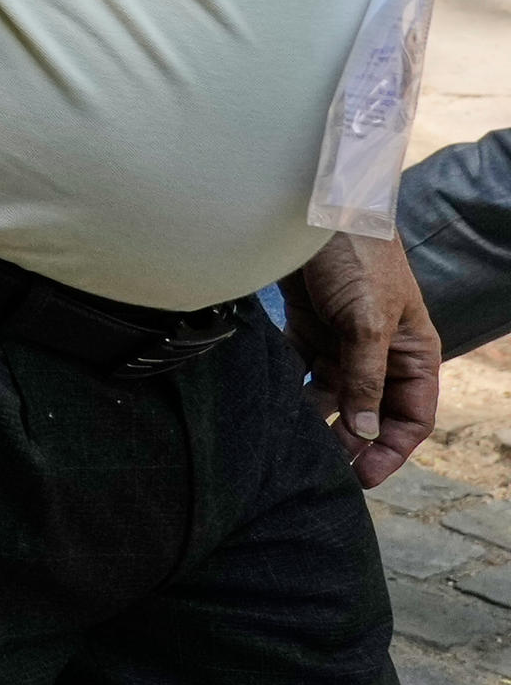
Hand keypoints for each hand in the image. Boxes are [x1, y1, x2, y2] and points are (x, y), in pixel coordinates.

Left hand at [286, 230, 442, 487]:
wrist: (314, 207)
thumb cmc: (357, 258)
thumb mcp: (367, 320)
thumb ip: (365, 374)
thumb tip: (364, 430)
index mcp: (413, 353)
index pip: (411, 416)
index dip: (390, 449)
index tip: (363, 477)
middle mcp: (381, 352)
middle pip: (369, 411)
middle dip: (350, 440)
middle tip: (321, 468)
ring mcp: (343, 340)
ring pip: (332, 394)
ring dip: (316, 419)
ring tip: (292, 444)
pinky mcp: (308, 326)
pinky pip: (299, 368)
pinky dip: (288, 387)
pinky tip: (271, 407)